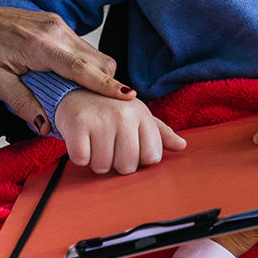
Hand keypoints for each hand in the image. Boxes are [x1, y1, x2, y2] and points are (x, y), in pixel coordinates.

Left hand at [0, 0, 133, 135]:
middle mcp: (53, 29)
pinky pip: (79, 47)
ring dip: (96, 74)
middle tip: (110, 110)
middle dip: (107, 83)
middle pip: (95, 59)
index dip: (106, 84)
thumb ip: (22, 102)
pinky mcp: (52, 24)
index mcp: (38, 44)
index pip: (82, 68)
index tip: (129, 97)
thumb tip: (45, 126)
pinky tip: (76, 82)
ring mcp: (55, 24)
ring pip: (90, 52)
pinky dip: (84, 65)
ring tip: (94, 100)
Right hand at [55, 90, 186, 173]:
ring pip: (103, 167)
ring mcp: (101, 119)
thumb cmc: (110, 108)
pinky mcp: (78, 124)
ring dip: (96, 161)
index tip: (129, 146)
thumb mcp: (137, 115)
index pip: (152, 157)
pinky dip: (80, 156)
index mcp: (142, 114)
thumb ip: (160, 132)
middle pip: (127, 166)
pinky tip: (82, 140)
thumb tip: (182, 145)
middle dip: (116, 163)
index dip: (139, 159)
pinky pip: (82, 160)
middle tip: (109, 145)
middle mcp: (124, 115)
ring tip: (95, 141)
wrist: (74, 90)